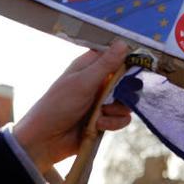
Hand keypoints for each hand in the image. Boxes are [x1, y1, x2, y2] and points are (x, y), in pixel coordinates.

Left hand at [13, 41, 132, 173]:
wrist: (45, 140)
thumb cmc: (58, 105)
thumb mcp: (83, 82)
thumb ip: (105, 64)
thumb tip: (123, 43)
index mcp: (90, 66)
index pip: (115, 55)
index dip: (127, 59)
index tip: (137, 64)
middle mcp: (98, 81)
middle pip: (126, 79)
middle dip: (125, 90)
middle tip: (117, 94)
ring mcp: (102, 101)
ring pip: (126, 101)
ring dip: (116, 109)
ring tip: (100, 115)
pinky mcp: (105, 120)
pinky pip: (122, 118)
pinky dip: (113, 122)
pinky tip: (99, 125)